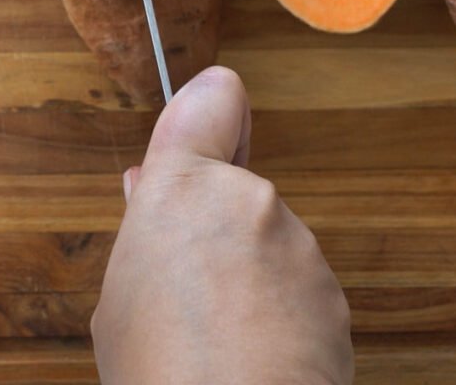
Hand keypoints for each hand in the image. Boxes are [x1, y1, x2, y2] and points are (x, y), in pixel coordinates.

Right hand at [91, 67, 353, 383]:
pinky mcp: (334, 291)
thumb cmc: (161, 373)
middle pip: (237, 188)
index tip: (210, 128)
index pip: (214, 97)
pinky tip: (257, 355)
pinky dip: (283, 311)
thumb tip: (149, 188)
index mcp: (186, 187)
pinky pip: (299, 286)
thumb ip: (146, 229)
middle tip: (191, 286)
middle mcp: (251, 199)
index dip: (211, 106)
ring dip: (252, 273)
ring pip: (269, 241)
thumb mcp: (121, 299)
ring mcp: (299, 244)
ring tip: (222, 336)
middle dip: (220, 225)